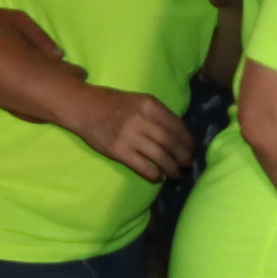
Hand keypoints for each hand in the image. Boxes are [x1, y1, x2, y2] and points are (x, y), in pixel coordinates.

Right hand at [68, 86, 194, 181]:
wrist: (85, 108)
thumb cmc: (114, 103)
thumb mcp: (139, 100)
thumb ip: (157, 113)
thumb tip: (177, 132)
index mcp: (150, 105)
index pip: (176, 125)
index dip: (187, 139)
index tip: (191, 148)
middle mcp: (142, 120)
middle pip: (170, 142)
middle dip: (182, 155)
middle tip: (187, 163)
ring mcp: (130, 136)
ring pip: (160, 156)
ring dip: (172, 167)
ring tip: (176, 173)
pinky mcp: (119, 151)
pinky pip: (143, 166)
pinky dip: (154, 174)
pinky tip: (159, 177)